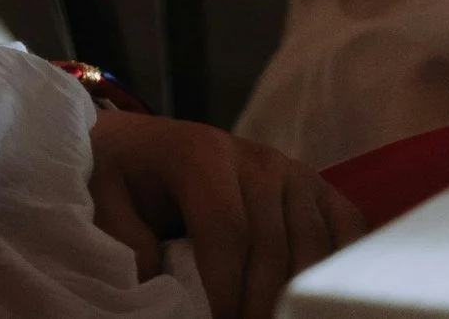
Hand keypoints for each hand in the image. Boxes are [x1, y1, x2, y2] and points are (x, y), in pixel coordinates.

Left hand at [87, 109, 364, 318]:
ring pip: (313, 249)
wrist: (139, 145)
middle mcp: (256, 157)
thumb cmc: (120, 176)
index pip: (228, 231)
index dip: (225, 289)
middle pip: (274, 248)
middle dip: (259, 305)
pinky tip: (314, 300)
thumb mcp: (103, 199)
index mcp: (201, 154)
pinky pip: (346, 232)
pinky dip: (336, 270)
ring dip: (295, 297)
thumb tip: (164, 288)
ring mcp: (292, 171)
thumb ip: (125, 239)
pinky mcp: (316, 188)